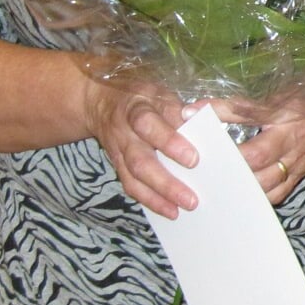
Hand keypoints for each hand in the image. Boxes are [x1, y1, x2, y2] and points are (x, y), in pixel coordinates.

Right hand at [85, 79, 199, 218]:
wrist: (100, 102)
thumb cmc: (143, 98)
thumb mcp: (160, 94)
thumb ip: (179, 110)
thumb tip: (204, 125)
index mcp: (137, 110)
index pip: (149, 126)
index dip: (169, 142)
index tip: (193, 159)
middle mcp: (125, 134)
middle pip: (140, 161)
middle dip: (166, 182)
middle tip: (191, 199)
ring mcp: (119, 152)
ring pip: (134, 178)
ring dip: (157, 197)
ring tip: (180, 211)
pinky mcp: (118, 166)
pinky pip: (131, 186)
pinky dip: (149, 201)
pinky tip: (168, 211)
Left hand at [202, 95, 304, 204]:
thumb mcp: (277, 96)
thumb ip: (240, 106)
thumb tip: (197, 110)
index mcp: (285, 114)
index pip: (247, 112)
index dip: (220, 114)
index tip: (191, 117)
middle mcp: (291, 141)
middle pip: (255, 157)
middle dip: (227, 163)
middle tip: (199, 166)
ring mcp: (296, 162)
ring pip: (264, 182)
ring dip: (238, 185)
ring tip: (212, 186)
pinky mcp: (298, 177)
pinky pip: (275, 194)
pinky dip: (254, 197)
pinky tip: (237, 196)